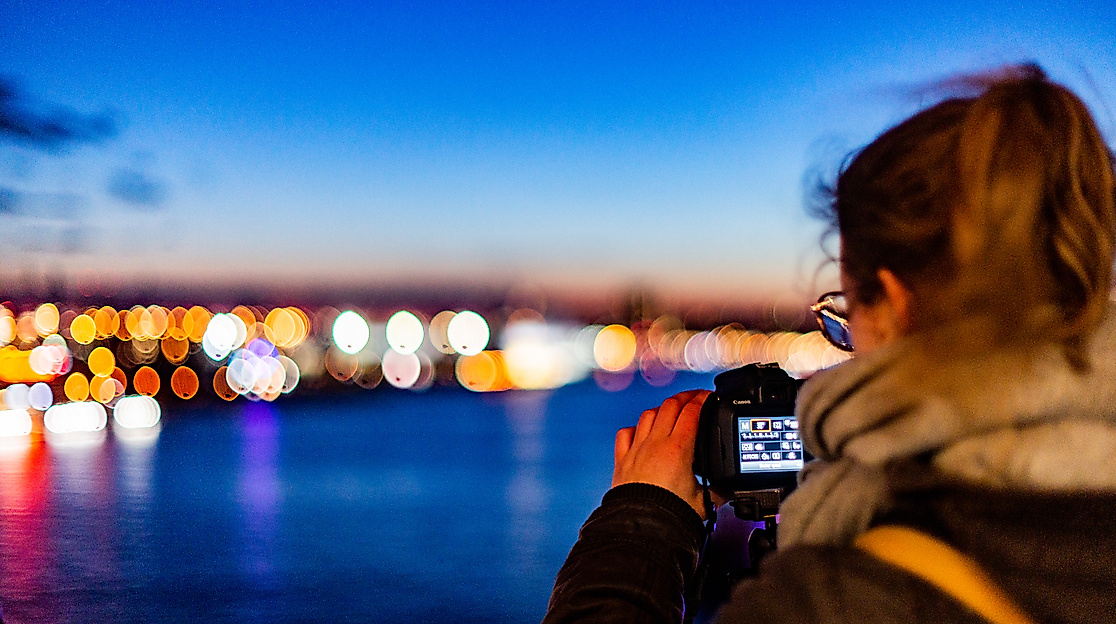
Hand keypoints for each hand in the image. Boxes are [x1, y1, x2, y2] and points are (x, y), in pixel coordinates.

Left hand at [613, 390, 711, 519]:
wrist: (642, 527)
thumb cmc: (669, 515)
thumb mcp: (703, 502)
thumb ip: (718, 492)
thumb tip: (727, 490)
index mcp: (678, 449)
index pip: (691, 412)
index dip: (702, 400)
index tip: (709, 397)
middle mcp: (655, 443)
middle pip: (670, 405)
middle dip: (685, 397)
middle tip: (695, 397)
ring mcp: (637, 449)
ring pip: (648, 414)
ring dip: (662, 408)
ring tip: (672, 409)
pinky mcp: (623, 460)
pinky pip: (626, 433)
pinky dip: (635, 427)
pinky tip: (641, 430)